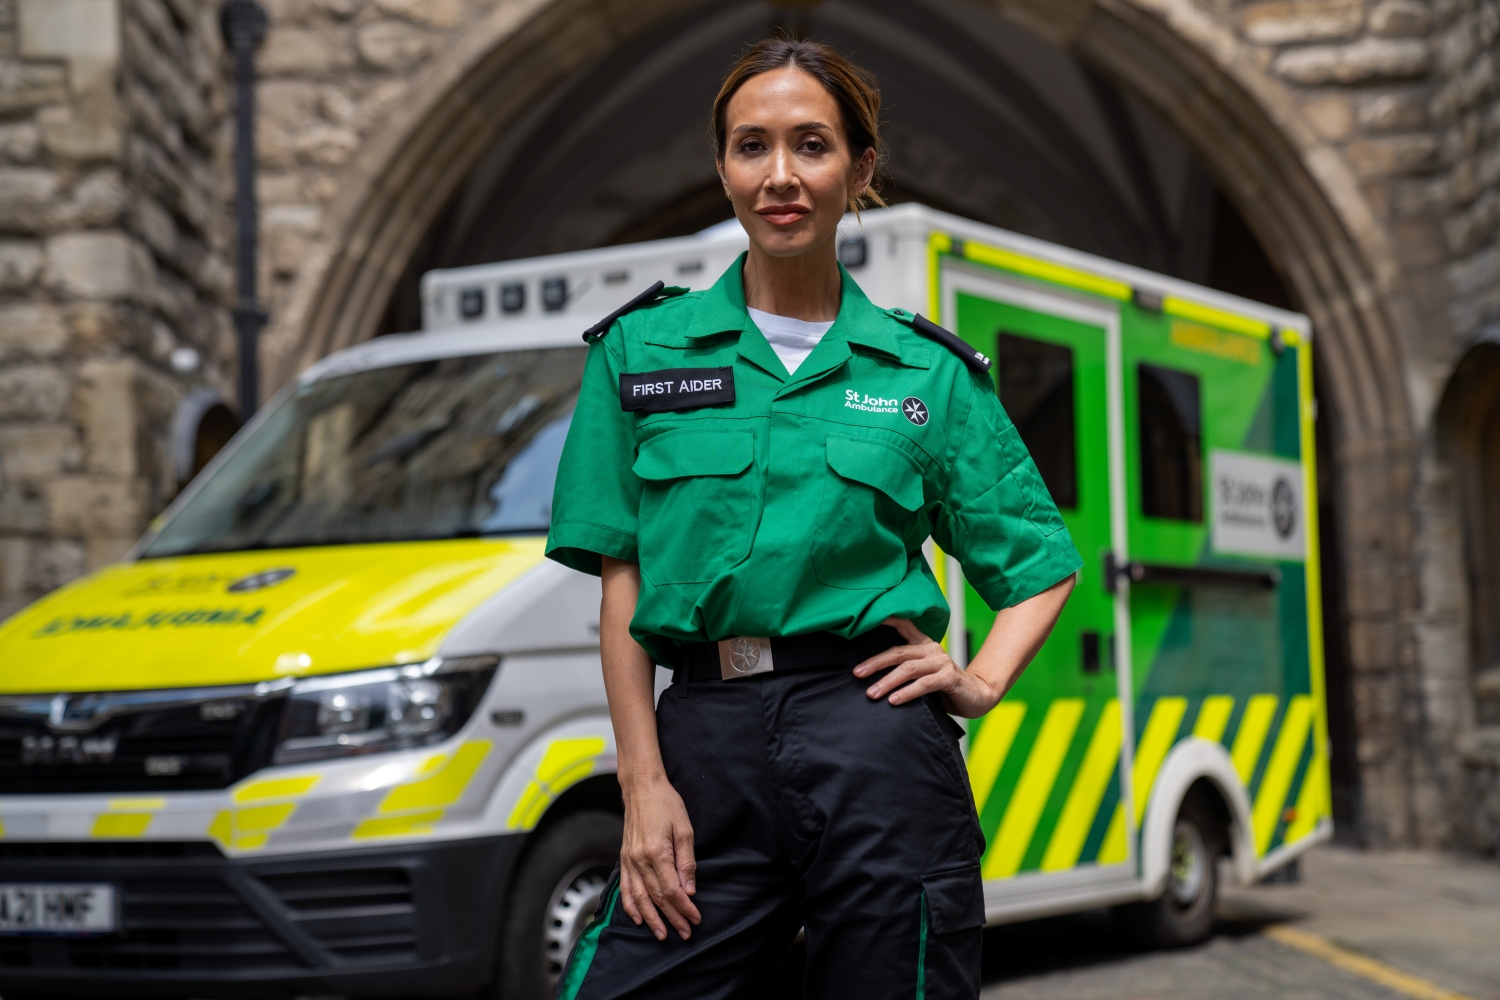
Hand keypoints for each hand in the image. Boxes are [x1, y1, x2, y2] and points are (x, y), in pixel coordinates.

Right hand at [618, 773, 700, 940]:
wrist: (642, 788)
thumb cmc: (666, 804)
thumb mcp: (685, 830)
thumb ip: (686, 862)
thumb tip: (689, 889)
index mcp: (657, 852)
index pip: (671, 889)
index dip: (684, 907)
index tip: (695, 918)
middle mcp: (640, 859)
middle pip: (656, 897)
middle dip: (672, 918)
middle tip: (685, 932)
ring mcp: (629, 860)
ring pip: (639, 897)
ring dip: (651, 918)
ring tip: (662, 934)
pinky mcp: (624, 858)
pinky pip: (625, 887)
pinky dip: (630, 905)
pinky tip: (638, 918)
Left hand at [853, 617, 1002, 717]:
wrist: (976, 696)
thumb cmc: (944, 686)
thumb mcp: (923, 673)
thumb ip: (905, 669)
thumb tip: (871, 676)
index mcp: (924, 644)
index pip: (904, 626)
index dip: (886, 620)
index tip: (867, 618)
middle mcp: (932, 649)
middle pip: (898, 653)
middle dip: (875, 663)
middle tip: (857, 674)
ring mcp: (941, 662)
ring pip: (908, 669)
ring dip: (887, 682)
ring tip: (872, 693)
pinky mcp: (949, 678)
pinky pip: (923, 684)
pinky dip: (907, 692)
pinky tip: (894, 700)